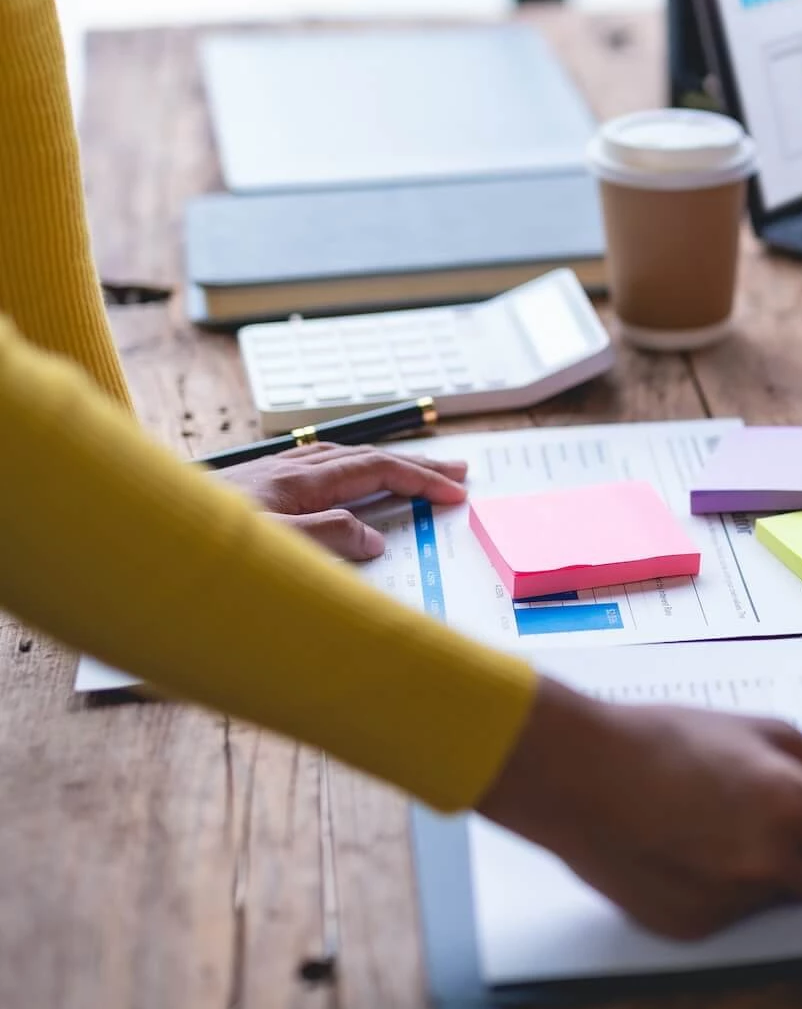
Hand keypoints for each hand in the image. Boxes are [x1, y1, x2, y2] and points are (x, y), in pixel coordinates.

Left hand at [212, 443, 468, 560]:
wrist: (136, 536)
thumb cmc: (197, 548)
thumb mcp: (271, 551)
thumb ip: (328, 540)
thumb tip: (374, 539)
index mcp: (298, 482)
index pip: (376, 470)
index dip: (420, 479)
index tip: (456, 492)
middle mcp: (286, 470)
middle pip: (365, 457)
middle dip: (415, 463)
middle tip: (458, 471)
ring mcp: (268, 474)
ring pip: (340, 457)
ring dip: (384, 461)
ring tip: (413, 467)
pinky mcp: (252, 484)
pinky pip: (315, 464)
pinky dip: (347, 466)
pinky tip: (343, 475)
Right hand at [478, 681, 801, 939]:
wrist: (580, 775)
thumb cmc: (673, 739)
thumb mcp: (768, 732)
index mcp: (793, 802)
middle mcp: (767, 859)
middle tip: (781, 817)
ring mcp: (730, 899)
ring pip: (790, 898)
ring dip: (780, 871)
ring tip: (727, 827)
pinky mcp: (696, 926)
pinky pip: (742, 914)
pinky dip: (730, 887)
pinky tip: (692, 850)